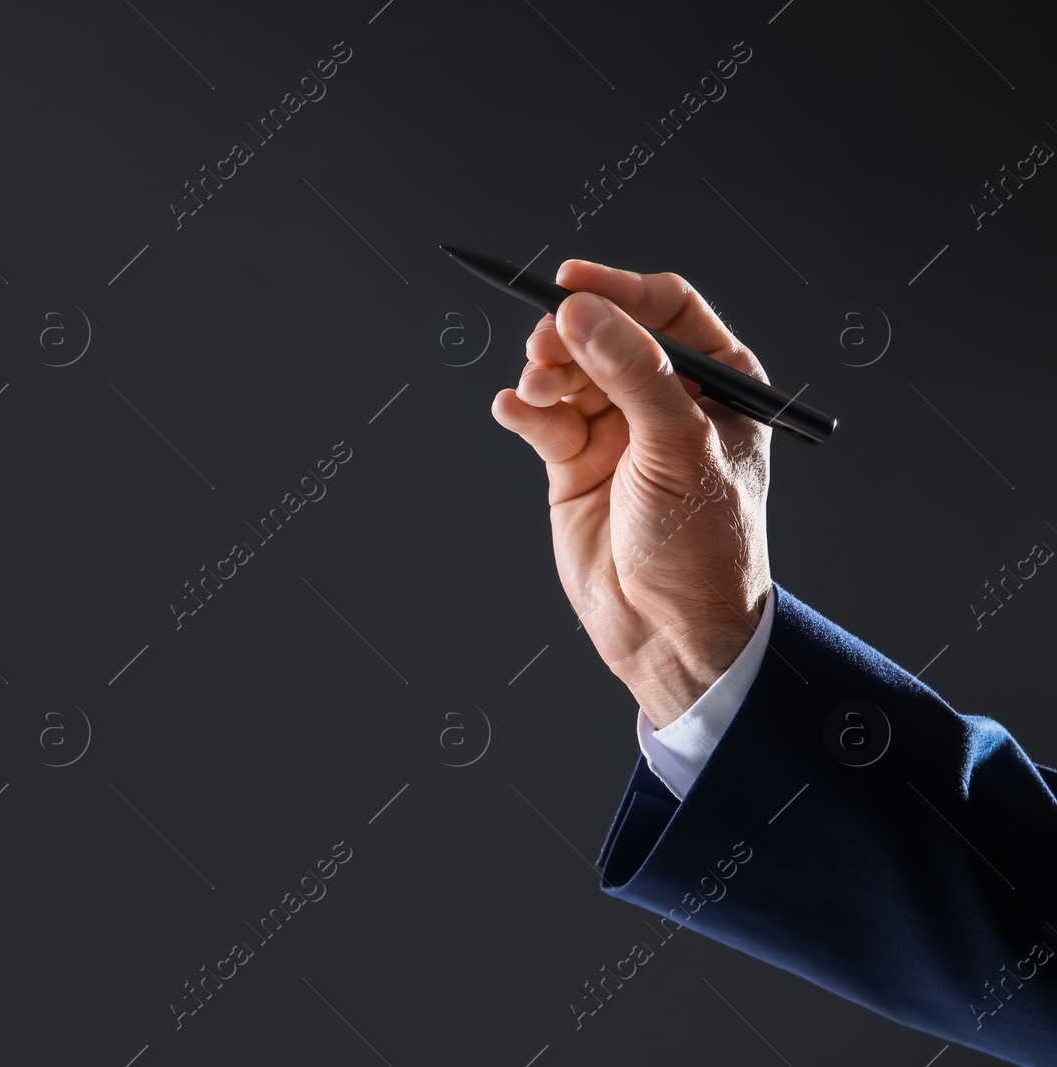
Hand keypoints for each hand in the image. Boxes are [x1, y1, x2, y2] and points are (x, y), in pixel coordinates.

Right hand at [490, 261, 772, 727]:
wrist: (670, 634)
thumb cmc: (704, 546)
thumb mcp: (678, 445)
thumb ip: (631, 371)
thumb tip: (581, 308)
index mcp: (717, 383)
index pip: (666, 308)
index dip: (618, 289)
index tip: (571, 282)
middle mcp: (666, 400)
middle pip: (606, 334)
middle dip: (570, 335)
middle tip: (544, 347)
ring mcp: (617, 432)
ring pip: (568, 372)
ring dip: (544, 372)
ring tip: (536, 391)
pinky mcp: (574, 465)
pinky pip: (541, 420)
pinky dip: (523, 409)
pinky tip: (514, 410)